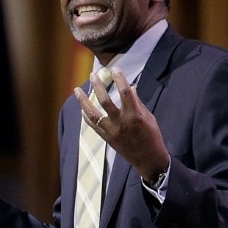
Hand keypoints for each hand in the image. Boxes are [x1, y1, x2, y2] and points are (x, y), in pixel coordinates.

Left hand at [76, 67, 170, 182]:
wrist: (148, 159)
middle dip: (97, 86)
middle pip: (105, 101)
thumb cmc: (152, 136)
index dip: (119, 79)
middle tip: (92, 75)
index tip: (114, 68)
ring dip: (83, 101)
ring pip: (93, 114)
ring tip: (76, 89)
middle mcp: (121, 123)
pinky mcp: (106, 138)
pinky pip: (92, 125)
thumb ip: (137, 102)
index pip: (125, 93)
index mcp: (135, 115)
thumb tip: (130, 87)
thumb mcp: (148, 117)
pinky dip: (86, 116)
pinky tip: (82, 108)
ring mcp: (111, 132)